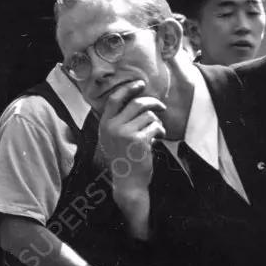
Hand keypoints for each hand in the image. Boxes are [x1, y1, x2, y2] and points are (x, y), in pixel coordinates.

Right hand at [98, 80, 165, 237]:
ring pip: (149, 115)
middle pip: (137, 104)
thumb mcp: (113, 137)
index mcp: (104, 124)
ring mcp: (125, 133)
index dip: (128, 88)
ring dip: (157, 122)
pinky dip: (160, 131)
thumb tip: (138, 99)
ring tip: (155, 131)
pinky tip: (157, 138)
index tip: (140, 84)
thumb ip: (119, 120)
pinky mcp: (139, 140)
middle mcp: (112, 127)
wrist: (128, 182)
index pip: (115, 99)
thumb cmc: (123, 158)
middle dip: (153, 103)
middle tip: (161, 107)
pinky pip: (155, 126)